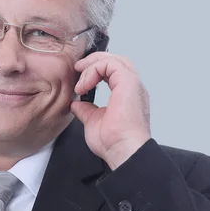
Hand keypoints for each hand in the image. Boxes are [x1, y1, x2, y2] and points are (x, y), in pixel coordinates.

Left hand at [70, 53, 151, 169]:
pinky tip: (85, 85)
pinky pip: (111, 64)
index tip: (79, 80)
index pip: (113, 72)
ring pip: (114, 59)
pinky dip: (94, 70)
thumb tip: (77, 104)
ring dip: (93, 65)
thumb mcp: (93, 122)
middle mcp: (132, 88)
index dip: (95, 70)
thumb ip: (86, 110)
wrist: (123, 151)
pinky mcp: (129, 83)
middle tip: (78, 68)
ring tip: (80, 78)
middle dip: (94, 61)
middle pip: (116, 61)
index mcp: (126, 96)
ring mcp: (132, 85)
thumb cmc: (114, 143)